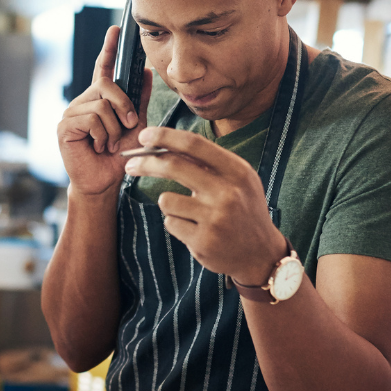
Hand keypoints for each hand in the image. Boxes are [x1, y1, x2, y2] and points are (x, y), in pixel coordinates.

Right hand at [57, 24, 153, 197]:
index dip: (109, 49)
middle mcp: (83, 102)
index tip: (115, 29)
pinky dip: (102, 135)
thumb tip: (146, 71)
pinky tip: (99, 146)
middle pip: (106, 85)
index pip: (104, 69)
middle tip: (129, 124)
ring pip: (101, 105)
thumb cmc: (118, 156)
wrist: (104, 182)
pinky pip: (91, 119)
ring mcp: (71, 113)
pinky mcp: (64, 126)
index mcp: (100, 99)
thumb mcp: (136, 125)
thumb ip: (139, 100)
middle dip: (124, 104)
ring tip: (111, 143)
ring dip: (114, 128)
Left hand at [124, 126, 287, 284]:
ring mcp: (215, 218)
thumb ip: (207, 163)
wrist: (261, 254)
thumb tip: (161, 145)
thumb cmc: (242, 209)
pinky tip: (196, 230)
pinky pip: (170, 223)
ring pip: (166, 200)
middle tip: (129, 164)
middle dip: (146, 163)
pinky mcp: (203, 241)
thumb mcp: (237, 180)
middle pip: (173, 166)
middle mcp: (227, 192)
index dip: (164, 136)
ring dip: (169, 204)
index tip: (143, 136)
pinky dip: (177, 224)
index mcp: (237, 171)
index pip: (194, 144)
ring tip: (190, 214)